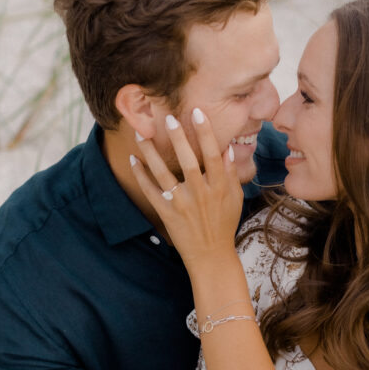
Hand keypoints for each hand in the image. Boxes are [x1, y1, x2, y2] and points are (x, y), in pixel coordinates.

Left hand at [131, 110, 243, 271]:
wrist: (211, 256)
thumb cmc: (224, 225)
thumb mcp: (234, 199)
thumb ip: (230, 174)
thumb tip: (226, 148)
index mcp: (219, 187)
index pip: (213, 154)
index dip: (205, 133)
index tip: (197, 113)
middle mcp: (201, 194)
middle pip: (188, 161)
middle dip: (178, 138)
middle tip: (168, 118)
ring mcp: (182, 204)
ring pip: (164, 174)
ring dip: (151, 153)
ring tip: (141, 134)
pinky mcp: (167, 214)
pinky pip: (150, 191)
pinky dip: (140, 176)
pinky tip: (133, 160)